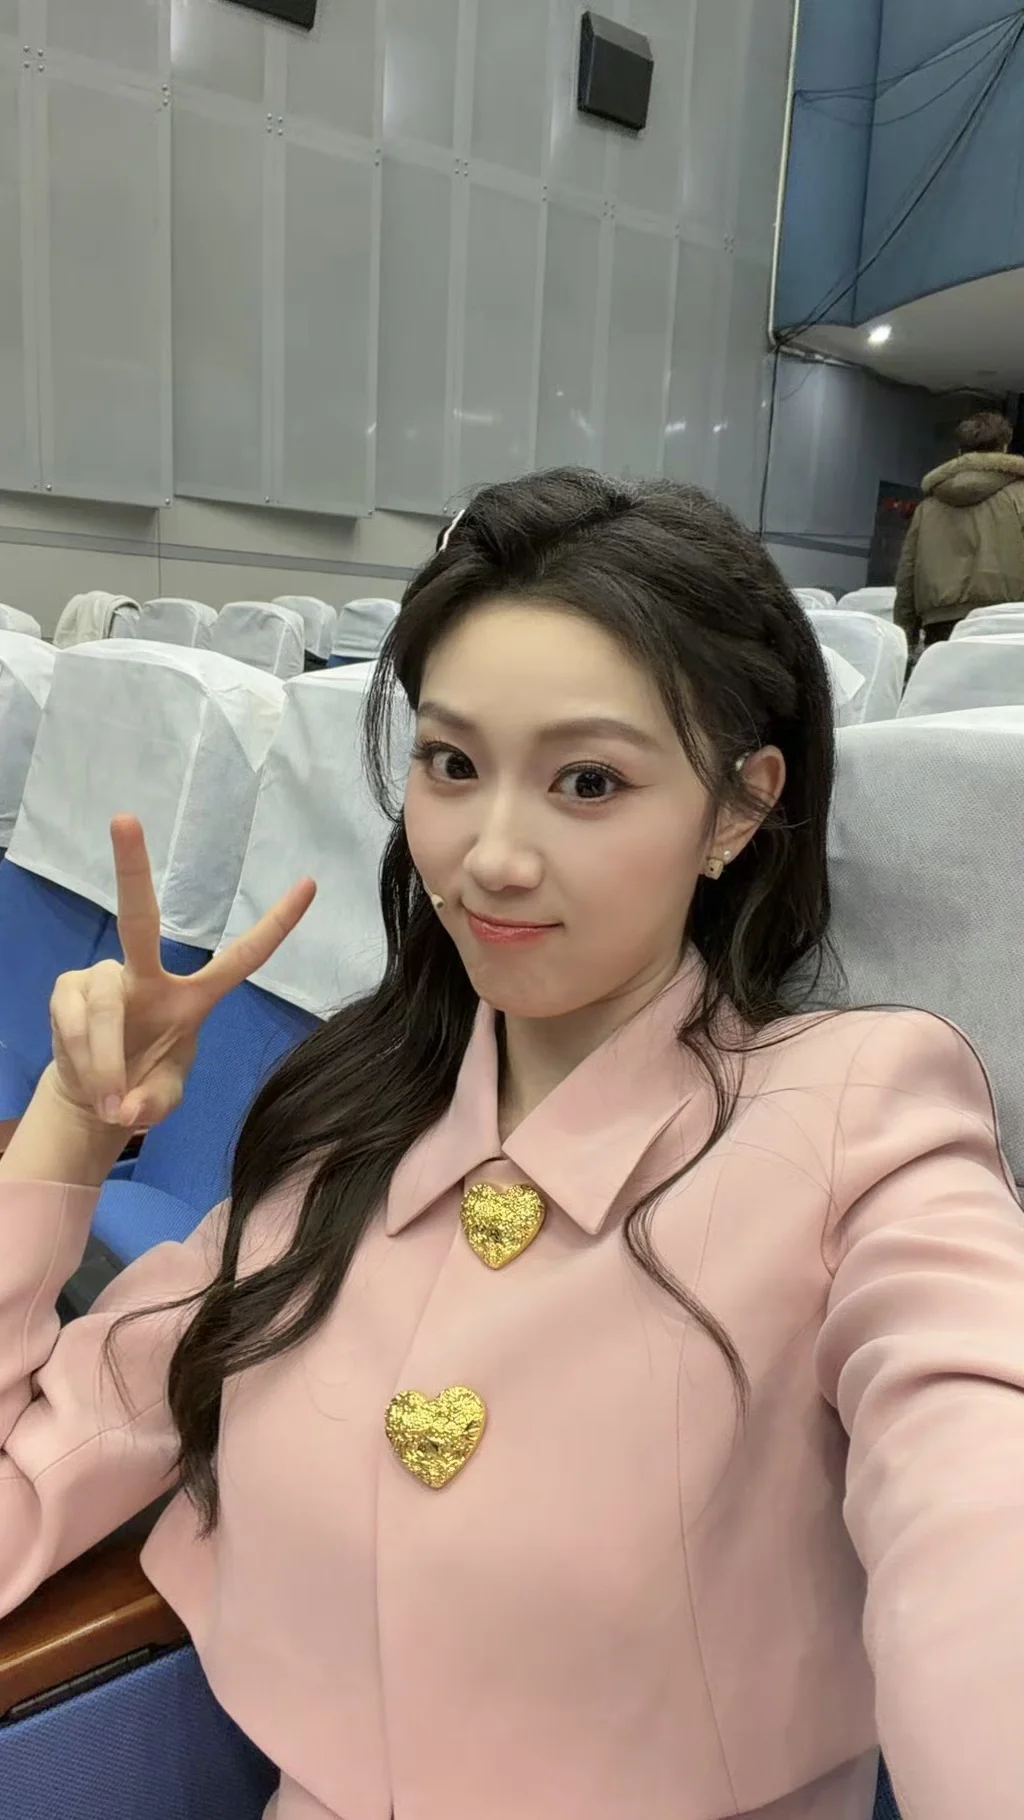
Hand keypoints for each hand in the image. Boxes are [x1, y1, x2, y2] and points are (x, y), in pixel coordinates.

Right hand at [48, 816, 315, 1131]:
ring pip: (102, 1005)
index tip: (311, 884)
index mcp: (193, 997)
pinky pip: (73, 1022)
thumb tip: (127, 1112)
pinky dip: (85, 1062)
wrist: (90, 1099)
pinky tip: (91, 1082)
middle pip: (138, 918)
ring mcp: (102, 979)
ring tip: (110, 1100)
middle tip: (123, 818)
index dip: (277, 924)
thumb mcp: (160, 1101)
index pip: (243, 957)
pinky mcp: (66, 990)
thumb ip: (153, 1105)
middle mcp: (146, 976)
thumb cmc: (141, 1086)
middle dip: (131, 868)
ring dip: (105, 1061)